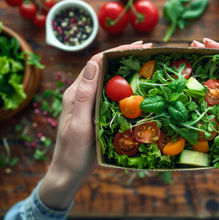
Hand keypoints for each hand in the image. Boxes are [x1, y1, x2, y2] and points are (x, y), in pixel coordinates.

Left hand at [39, 41, 152, 209]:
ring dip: (128, 69)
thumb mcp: (79, 125)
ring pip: (110, 79)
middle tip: (150, 52)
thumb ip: (84, 96)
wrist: (69, 173)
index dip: (118, 51)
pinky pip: (112, 94)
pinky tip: (140, 88)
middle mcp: (82, 94)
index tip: (140, 46)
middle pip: (105, 67)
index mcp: (76, 93)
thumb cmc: (73, 152)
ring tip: (149, 64)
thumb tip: (92, 64)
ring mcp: (89, 103)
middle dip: (126, 56)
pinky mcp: (97, 112)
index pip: (97, 63)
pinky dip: (127, 86)